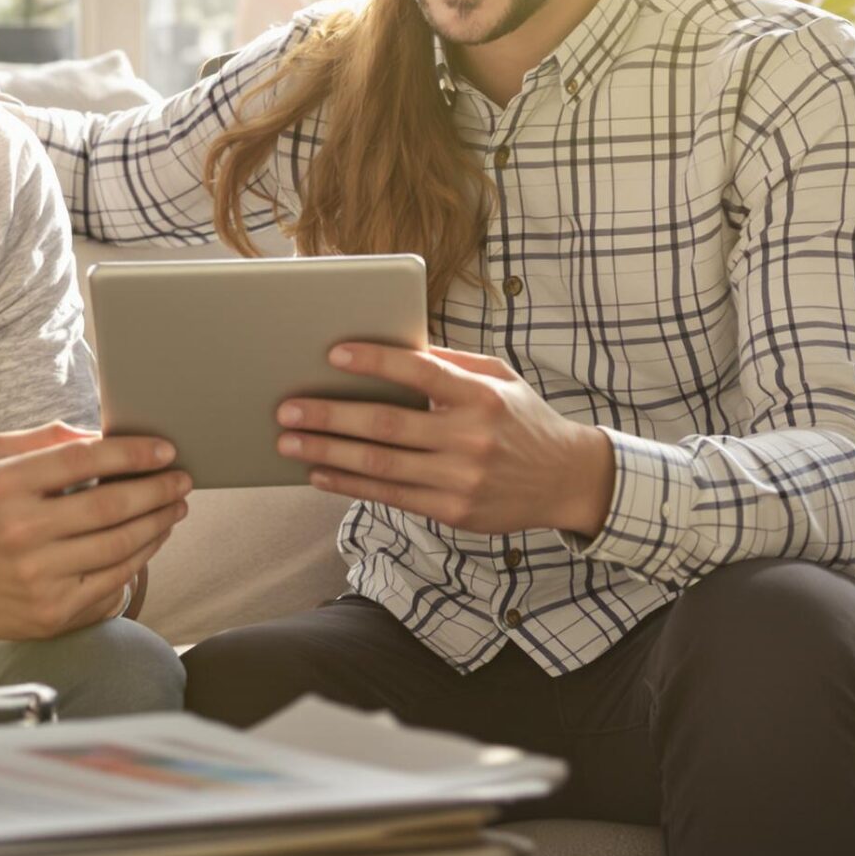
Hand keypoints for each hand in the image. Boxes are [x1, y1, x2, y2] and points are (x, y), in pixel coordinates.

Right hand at [0, 423, 190, 639]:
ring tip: (175, 508)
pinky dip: (139, 560)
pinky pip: (110, 583)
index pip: (84, 460)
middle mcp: (21, 530)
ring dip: (157, 525)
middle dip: (157, 491)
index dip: (132, 454)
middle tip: (183, 480)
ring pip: (118, 547)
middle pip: (110, 506)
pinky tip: (151, 541)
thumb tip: (99, 434)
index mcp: (7, 484)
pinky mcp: (48, 611)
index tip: (165, 450)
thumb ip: (43, 439)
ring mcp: (36, 576)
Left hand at [276, 344, 614, 536]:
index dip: (376, 361)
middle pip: (388, 424)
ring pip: (381, 466)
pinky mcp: (454, 511)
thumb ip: (450, 363)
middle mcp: (471, 438)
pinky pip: (391, 496)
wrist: (567, 479)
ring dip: (328, 453)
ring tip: (289, 441)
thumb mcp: (499, 378)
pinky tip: (318, 473)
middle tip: (287, 407)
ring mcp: (462, 479)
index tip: (334, 353)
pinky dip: (349, 485)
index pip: (421, 372)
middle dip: (331, 415)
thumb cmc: (522, 419)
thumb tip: (393, 345)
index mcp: (481, 396)